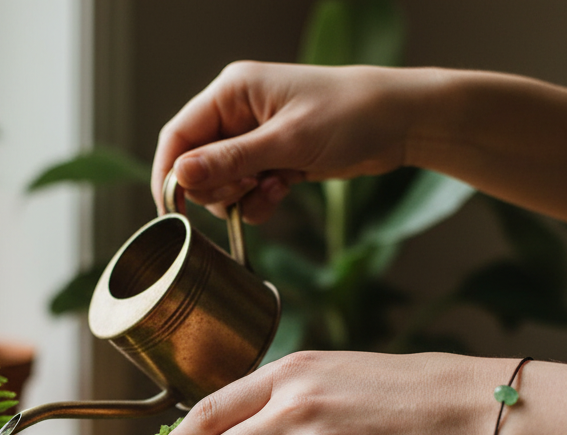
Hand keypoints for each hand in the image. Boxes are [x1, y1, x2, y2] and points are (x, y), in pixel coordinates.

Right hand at [151, 62, 430, 223]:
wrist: (397, 123)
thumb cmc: (348, 116)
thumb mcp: (286, 142)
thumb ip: (231, 160)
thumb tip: (180, 175)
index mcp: (232, 92)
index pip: (178, 135)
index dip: (169, 173)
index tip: (171, 210)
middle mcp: (237, 113)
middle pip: (197, 164)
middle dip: (217, 188)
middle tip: (248, 190)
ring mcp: (255, 138)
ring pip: (222, 183)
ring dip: (241, 198)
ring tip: (274, 189)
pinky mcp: (272, 159)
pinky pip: (247, 191)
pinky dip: (259, 201)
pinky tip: (283, 191)